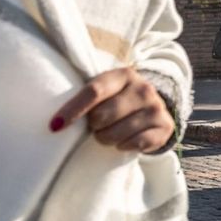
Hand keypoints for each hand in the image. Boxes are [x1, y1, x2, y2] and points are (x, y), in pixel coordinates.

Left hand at [50, 66, 173, 152]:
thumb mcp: (105, 91)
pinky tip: (123, 141)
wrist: (152, 108)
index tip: (55, 126)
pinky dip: (124, 146)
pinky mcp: (165, 126)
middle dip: (94, 126)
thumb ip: (85, 97)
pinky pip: (135, 144)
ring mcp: (156, 107)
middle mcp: (143, 88)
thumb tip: (55, 122)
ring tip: (109, 134)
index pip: (94, 91)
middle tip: (96, 125)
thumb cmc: (117, 100)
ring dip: (107, 139)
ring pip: (117, 134)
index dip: (73, 110)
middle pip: (103, 116)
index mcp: (123, 75)